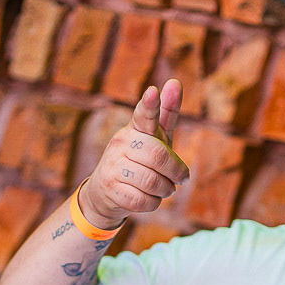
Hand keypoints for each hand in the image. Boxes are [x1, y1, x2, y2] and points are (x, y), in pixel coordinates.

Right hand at [79, 79, 189, 229]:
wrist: (104, 192)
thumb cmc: (138, 159)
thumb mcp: (154, 137)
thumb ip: (166, 113)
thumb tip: (175, 82)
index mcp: (135, 128)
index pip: (143, 114)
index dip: (150, 105)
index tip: (153, 91)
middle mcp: (121, 143)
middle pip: (158, 157)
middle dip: (175, 171)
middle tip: (181, 178)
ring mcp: (113, 166)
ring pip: (152, 182)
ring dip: (166, 189)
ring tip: (165, 188)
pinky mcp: (111, 189)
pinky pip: (143, 200)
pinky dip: (154, 202)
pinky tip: (151, 198)